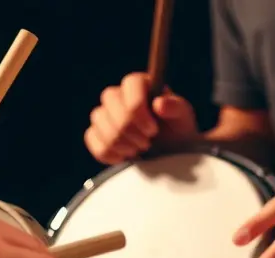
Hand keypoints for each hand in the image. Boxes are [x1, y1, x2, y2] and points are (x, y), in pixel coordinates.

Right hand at [84, 72, 199, 164]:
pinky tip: (124, 157)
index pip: (130, 84)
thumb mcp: (183, 118)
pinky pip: (91, 139)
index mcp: (140, 84)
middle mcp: (119, 95)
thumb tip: (160, 104)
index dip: (138, 109)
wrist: (169, 152)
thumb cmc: (176, 130)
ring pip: (99, 121)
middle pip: (110, 102)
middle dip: (129, 129)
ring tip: (139, 150)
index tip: (153, 130)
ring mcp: (105, 114)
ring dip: (120, 142)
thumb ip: (175, 108)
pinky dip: (107, 152)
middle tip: (147, 143)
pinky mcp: (96, 133)